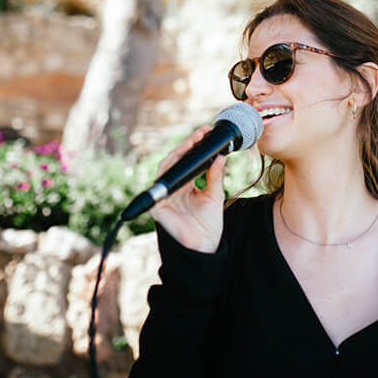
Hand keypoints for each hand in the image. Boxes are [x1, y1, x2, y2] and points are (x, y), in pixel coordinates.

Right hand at [147, 126, 226, 253]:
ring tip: (193, 141)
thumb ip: (215, 175)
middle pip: (177, 161)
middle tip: (201, 133)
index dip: (195, 146)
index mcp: (186, 185)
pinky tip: (179, 160)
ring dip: (179, 152)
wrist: (206, 245)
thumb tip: (220, 155)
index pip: (188, 161)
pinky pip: (161, 183)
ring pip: (167, 167)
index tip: (207, 132)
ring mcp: (164, 196)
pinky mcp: (157, 206)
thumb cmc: (209, 223)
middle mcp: (174, 188)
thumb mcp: (215, 194)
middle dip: (188, 145)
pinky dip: (170, 170)